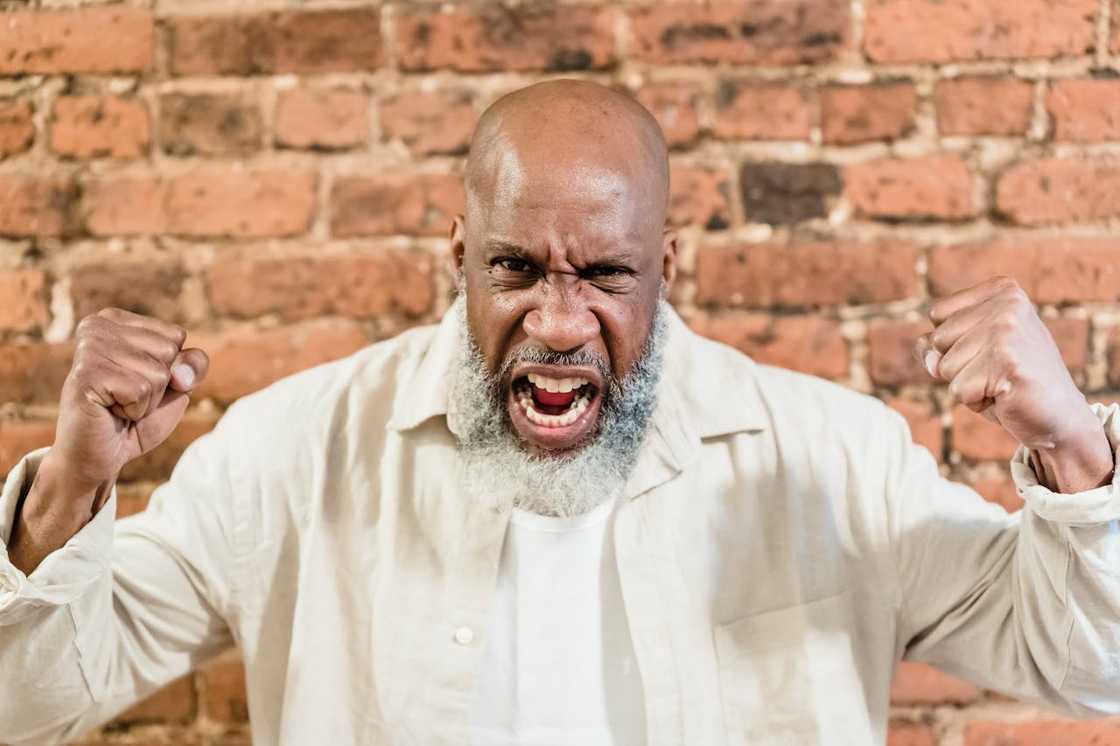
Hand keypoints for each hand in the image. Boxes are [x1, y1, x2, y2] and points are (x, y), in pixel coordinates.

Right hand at [41, 307, 208, 504]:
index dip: (171, 369)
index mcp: (117, 320)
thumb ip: (192, 366)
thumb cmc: (136, 418)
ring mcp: (89, 348)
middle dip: (159, 386)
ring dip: (146, 401)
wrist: (99, 455)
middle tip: (127, 398)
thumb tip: (181, 372)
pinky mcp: (86, 374)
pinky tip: (110, 411)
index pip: (176, 335)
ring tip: (118, 405)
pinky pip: (140, 390)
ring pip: (157, 373)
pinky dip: (135, 410)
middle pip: (169, 351)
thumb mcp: (175, 387)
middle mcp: (99, 326)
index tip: (139, 382)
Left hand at [916, 277, 1111, 491]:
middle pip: (937, 339)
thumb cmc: (1009, 381)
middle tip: (998, 371)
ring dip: (967, 384)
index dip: (953, 343)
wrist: (1060, 417)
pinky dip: (975, 401)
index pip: (937, 315)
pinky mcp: (1006, 362)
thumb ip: (935, 347)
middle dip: (959, 365)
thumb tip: (930, 361)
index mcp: (1003, 290)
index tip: (991, 350)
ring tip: (1002, 383)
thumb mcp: (971, 352)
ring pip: (945, 366)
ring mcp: (1008, 331)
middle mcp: (1008, 303)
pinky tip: (1006, 395)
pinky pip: (958, 389)